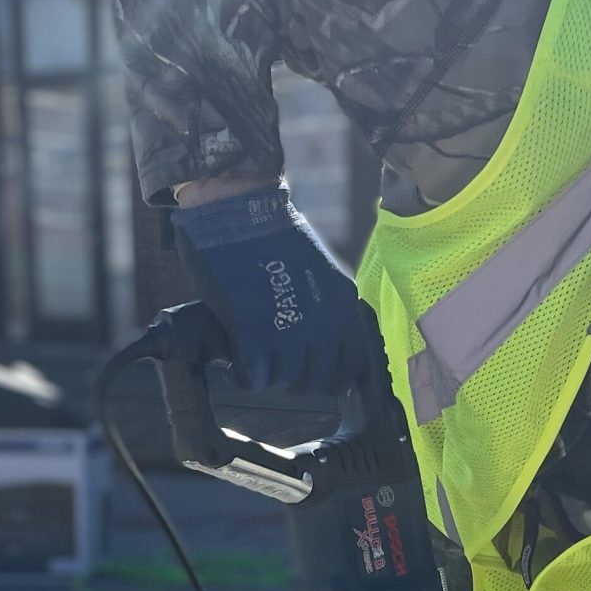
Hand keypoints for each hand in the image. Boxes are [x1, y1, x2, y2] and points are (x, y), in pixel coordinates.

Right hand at [171, 181, 376, 395]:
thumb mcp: (319, 269)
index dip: (335, 379)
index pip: (353, 364)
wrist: (237, 208)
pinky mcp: (252, 332)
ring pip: (286, 381)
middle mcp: (322, 322)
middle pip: (318, 380)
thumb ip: (325, 304)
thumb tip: (319, 338)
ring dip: (270, 378)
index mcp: (342, 304)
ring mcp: (288, 329)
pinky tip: (238, 367)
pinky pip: (255, 377)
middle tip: (280, 370)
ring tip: (257, 364)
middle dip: (299, 382)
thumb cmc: (272, 234)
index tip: (319, 379)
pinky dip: (245, 378)